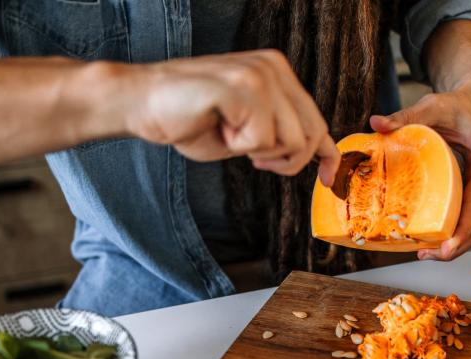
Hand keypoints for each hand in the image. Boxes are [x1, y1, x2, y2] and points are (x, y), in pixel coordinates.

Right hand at [122, 50, 339, 184]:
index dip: (327, 154)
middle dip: (286, 161)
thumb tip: (313, 155)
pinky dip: (238, 146)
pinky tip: (216, 126)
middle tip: (253, 158)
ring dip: (257, 152)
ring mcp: (260, 74)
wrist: (140, 103)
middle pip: (310, 134)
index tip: (330, 179)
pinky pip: (262, 139)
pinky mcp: (244, 87)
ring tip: (227, 132)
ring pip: (290, 141)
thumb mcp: (246, 131)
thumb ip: (278, 136)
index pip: (316, 119)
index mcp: (277, 73)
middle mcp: (274, 67)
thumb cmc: (189, 119)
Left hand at [370, 82, 470, 260]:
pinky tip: (429, 241)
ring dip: (454, 246)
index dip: (462, 230)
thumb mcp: (433, 107)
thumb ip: (407, 116)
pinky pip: (468, 221)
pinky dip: (453, 235)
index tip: (447, 248)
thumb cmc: (455, 106)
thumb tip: (376, 122)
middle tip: (427, 256)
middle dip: (456, 246)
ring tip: (424, 255)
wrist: (470, 103)